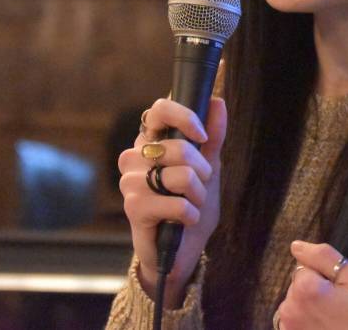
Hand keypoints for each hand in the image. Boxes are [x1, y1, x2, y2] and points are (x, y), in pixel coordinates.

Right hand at [117, 96, 227, 306]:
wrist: (182, 247)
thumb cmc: (192, 202)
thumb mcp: (209, 165)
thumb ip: (213, 135)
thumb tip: (217, 101)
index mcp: (150, 141)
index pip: (159, 109)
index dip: (185, 117)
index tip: (202, 136)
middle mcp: (134, 157)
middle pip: (179, 147)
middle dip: (203, 170)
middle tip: (200, 185)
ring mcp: (130, 182)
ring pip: (181, 176)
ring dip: (198, 194)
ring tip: (192, 205)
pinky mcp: (134, 208)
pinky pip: (177, 204)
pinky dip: (190, 214)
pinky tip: (183, 221)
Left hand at [275, 241, 347, 329]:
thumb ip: (325, 257)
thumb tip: (297, 246)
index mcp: (306, 289)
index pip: (307, 265)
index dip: (328, 275)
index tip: (345, 291)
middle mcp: (291, 311)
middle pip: (300, 285)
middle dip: (319, 291)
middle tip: (346, 307)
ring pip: (299, 305)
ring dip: (315, 309)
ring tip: (340, 321)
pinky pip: (298, 324)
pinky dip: (312, 325)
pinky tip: (332, 329)